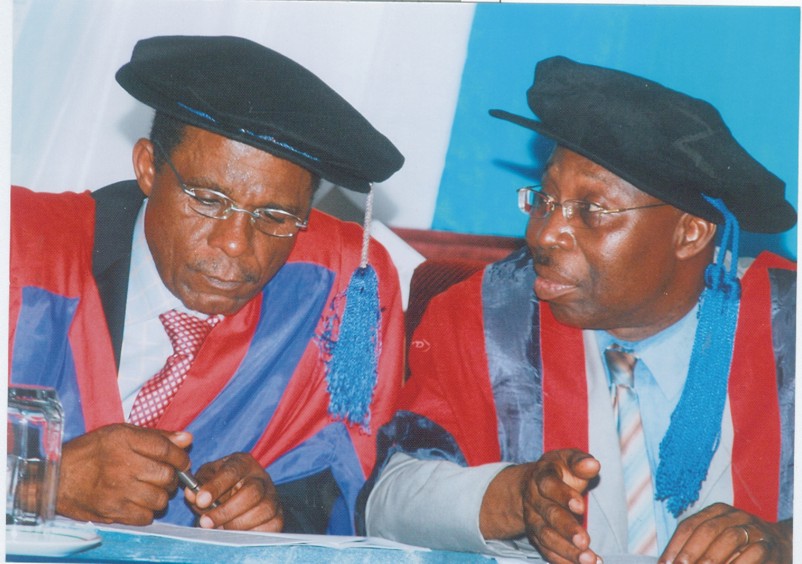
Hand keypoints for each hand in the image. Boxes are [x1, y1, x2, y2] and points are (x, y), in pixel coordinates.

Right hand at [57, 424, 191, 524]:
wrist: (56, 478)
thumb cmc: (91, 452)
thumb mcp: (120, 433)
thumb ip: (156, 437)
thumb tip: (187, 439)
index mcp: (124, 440)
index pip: (166, 449)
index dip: (180, 457)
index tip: (181, 462)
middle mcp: (122, 464)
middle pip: (167, 475)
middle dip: (171, 477)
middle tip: (163, 477)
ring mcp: (117, 490)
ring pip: (160, 499)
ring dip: (160, 496)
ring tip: (149, 490)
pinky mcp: (111, 511)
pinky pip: (146, 517)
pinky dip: (147, 512)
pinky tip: (137, 502)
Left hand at [184, 452, 282, 531]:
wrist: (242, 495)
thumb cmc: (222, 485)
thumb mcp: (208, 478)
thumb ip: (199, 484)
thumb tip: (193, 494)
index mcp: (243, 463)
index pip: (232, 471)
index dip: (216, 486)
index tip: (200, 500)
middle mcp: (261, 477)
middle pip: (251, 492)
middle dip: (226, 510)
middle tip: (206, 522)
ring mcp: (272, 496)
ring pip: (263, 510)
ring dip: (238, 524)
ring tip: (220, 529)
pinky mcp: (278, 515)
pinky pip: (271, 526)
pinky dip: (252, 533)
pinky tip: (236, 534)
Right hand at [480, 448, 601, 563]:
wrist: (535, 485)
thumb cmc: (560, 471)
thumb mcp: (568, 460)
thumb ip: (580, 462)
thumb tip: (593, 464)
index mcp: (542, 477)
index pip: (549, 485)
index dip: (563, 495)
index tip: (581, 506)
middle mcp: (534, 500)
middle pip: (548, 515)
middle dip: (566, 529)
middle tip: (584, 541)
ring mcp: (534, 520)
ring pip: (547, 537)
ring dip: (567, 550)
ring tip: (588, 560)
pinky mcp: (537, 537)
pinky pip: (547, 552)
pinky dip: (563, 561)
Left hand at [660, 503, 791, 562]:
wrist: (778, 543)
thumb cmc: (737, 544)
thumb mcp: (716, 538)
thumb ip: (696, 547)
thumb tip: (670, 562)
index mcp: (716, 511)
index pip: (689, 525)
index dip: (674, 545)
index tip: (665, 563)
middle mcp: (734, 515)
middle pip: (707, 530)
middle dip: (690, 551)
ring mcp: (753, 528)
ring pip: (729, 538)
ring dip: (712, 557)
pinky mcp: (768, 545)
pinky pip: (752, 552)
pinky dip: (738, 563)